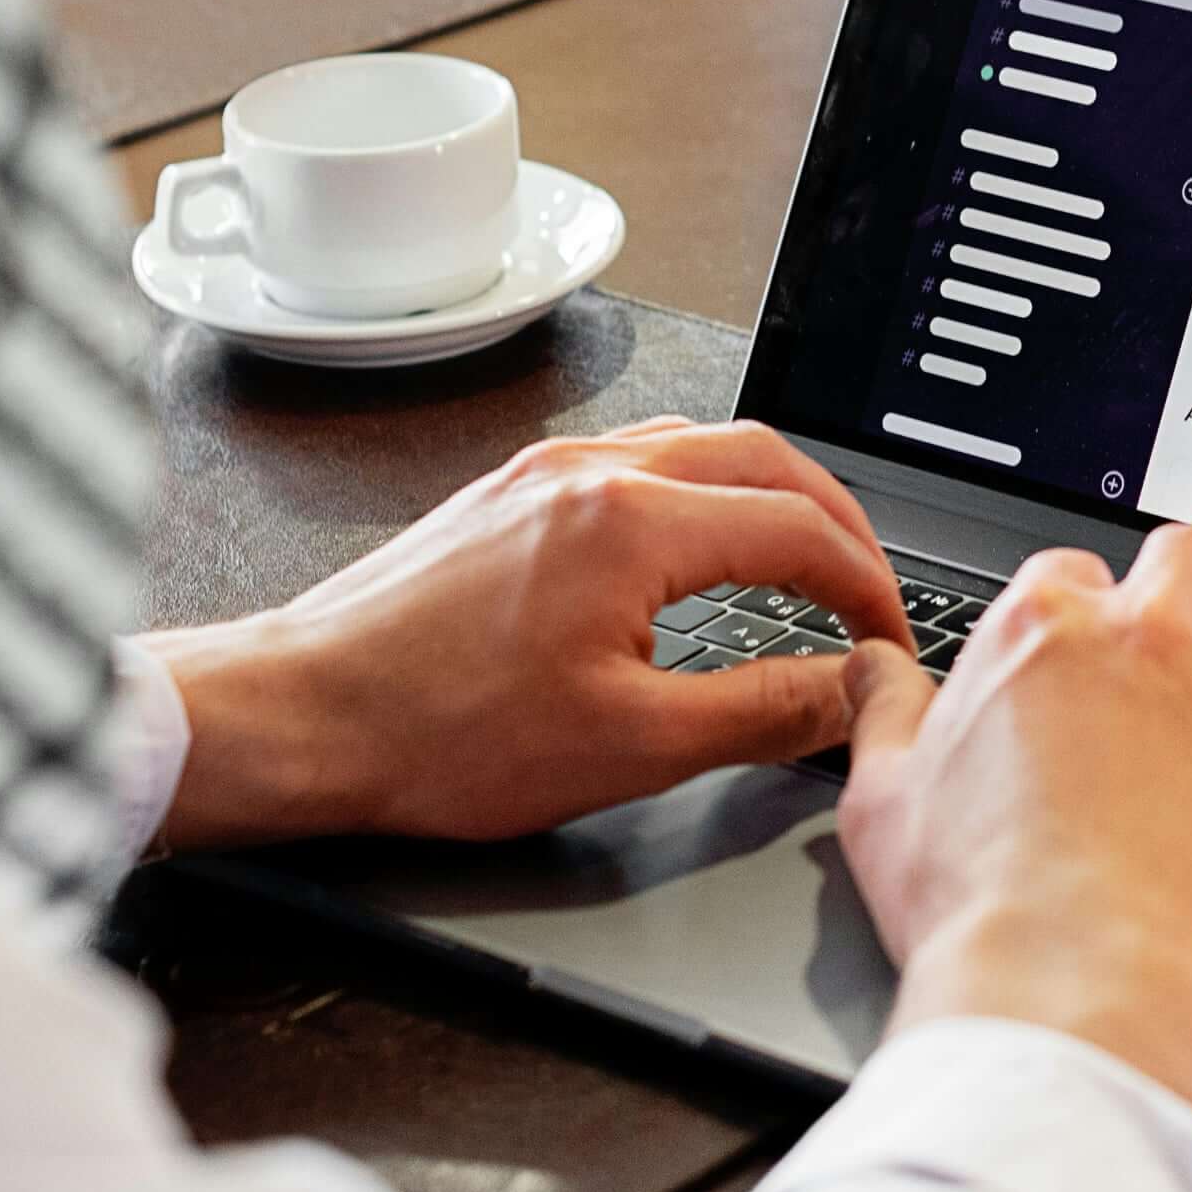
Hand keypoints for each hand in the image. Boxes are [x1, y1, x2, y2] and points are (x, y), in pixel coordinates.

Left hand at [141, 419, 913, 851]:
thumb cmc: (435, 734)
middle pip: (764, 456)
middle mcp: (591, 470)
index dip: (868, 585)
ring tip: (804, 562)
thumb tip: (843, 693)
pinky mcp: (509, 492)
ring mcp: (544, 471)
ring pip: (699, 446)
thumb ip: (760, 711)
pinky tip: (700, 549)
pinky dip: (701, 494)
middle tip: (870, 587)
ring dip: (769, 496)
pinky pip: (638, 461)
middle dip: (836, 519)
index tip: (889, 637)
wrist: (302, 714)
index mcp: (631, 522)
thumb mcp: (629, 745)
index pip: (800, 527)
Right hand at [834, 523, 1191, 1113]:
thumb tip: (874, 667)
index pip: (1076, 571)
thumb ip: (887, 715)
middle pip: (1191, 556)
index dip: (1088, 612)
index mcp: (1041, 634)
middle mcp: (1145, 640)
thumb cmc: (979, 913)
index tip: (1094, 655)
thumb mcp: (883, 803)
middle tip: (1188, 647)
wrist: (1071, 994)